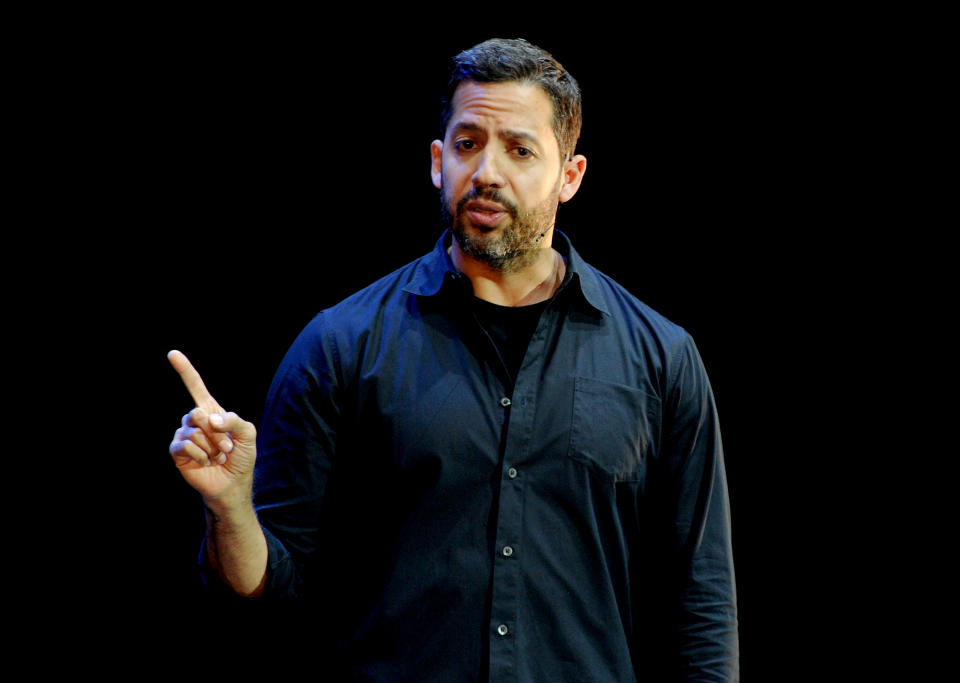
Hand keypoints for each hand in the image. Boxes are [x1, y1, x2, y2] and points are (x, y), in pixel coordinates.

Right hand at [167, 350, 256, 508]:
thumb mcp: (248, 434)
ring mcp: (185, 435)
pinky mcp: (178, 452)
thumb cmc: (241, 457)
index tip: (173, 353)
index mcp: (211, 410)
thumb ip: (234, 421)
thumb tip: (210, 418)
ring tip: (218, 457)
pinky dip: (201, 455)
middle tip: (227, 447)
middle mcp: (195, 420)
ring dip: (212, 448)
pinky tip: (206, 462)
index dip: (184, 369)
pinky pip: (185, 445)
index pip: (195, 386)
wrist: (233, 483)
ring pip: (195, 433)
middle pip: (197, 412)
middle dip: (218, 433)